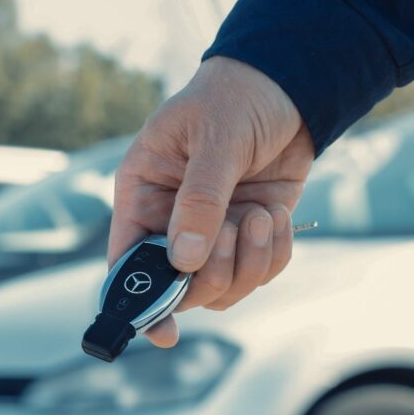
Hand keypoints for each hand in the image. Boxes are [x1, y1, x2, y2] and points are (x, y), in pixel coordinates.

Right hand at [108, 56, 314, 346]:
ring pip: (221, 288)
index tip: (163, 331)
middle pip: (178, 286)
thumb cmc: (234, 98)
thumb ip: (200, 199)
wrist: (287, 82)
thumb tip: (184, 261)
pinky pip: (258, 272)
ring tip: (260, 215)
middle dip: (211, 271)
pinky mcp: (249, 234)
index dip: (136, 302)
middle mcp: (170, 221)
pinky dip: (273, 254)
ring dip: (248, 263)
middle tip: (235, 228)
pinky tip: (277, 217)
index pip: (126, 262)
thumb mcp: (215, 139)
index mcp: (142, 195)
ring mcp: (212, 232)